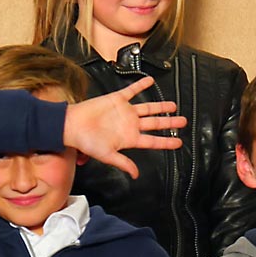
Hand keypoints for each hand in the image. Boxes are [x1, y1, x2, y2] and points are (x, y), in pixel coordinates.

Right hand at [65, 76, 186, 178]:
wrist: (72, 125)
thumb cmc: (86, 142)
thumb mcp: (107, 155)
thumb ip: (123, 163)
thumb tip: (135, 175)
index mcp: (129, 139)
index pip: (153, 141)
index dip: (166, 142)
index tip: (179, 142)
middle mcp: (130, 125)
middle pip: (155, 123)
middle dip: (170, 122)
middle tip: (183, 121)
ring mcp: (125, 112)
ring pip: (148, 108)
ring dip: (160, 106)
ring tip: (172, 105)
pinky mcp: (117, 99)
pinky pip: (132, 91)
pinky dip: (141, 85)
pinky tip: (151, 81)